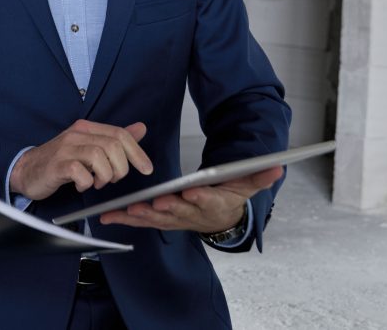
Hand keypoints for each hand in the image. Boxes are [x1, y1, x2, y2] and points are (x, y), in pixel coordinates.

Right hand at [9, 119, 153, 200]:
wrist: (27, 170)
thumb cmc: (60, 161)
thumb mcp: (88, 146)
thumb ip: (113, 139)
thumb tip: (141, 129)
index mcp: (86, 128)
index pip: (119, 134)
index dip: (137, 152)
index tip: (147, 169)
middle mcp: (76, 135)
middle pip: (113, 145)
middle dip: (121, 168)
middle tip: (113, 180)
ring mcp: (65, 149)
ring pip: (99, 156)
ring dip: (105, 175)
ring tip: (97, 182)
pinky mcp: (56, 166)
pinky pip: (79, 172)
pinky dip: (87, 183)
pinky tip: (83, 185)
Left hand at [99, 166, 282, 232]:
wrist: (219, 219)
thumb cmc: (229, 196)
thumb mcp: (245, 185)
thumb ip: (258, 176)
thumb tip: (278, 166)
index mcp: (212, 203)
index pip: (208, 200)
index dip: (200, 197)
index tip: (192, 192)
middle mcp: (192, 214)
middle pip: (179, 211)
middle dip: (167, 207)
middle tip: (156, 202)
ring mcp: (175, 219)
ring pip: (157, 218)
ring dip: (142, 215)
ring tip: (128, 210)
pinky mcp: (161, 219)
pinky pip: (141, 220)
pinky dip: (125, 219)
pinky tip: (108, 216)